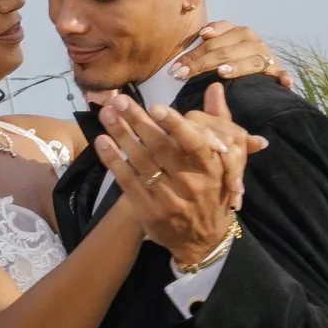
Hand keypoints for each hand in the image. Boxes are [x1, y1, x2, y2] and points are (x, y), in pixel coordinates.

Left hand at [95, 81, 261, 266]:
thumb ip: (218, 122)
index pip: (193, 143)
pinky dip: (114, 161)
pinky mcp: (150, 211)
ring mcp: (169, 199)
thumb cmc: (212, 190)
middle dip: (138, 122)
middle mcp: (191, 183)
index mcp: (211, 167)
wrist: (203, 240)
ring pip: (141, 162)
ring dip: (121, 135)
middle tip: (120, 101)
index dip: (174, 125)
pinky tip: (102, 142)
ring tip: (107, 114)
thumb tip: (215, 87)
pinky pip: (128, 182)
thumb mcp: (224, 160)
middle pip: (160, 148)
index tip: (156, 106)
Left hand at [174, 19, 295, 90]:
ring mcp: (267, 56)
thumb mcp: (217, 49)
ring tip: (221, 73)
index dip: (196, 50)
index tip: (179, 62)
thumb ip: (205, 47)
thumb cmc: (232, 60)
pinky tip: (282, 83)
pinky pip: (282, 74)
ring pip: (250, 60)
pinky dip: (283, 77)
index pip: (214, 38)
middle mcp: (252, 40)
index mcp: (236, 32)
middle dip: (201, 63)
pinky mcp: (279, 72)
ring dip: (237, 67)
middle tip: (181, 75)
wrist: (263, 72)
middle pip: (225, 50)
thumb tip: (198, 40)